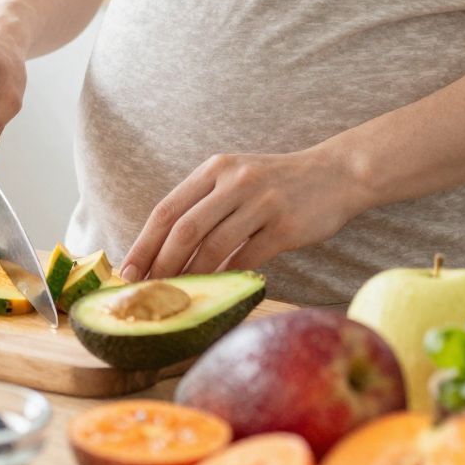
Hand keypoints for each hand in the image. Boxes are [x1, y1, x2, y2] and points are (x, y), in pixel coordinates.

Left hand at [121, 148, 363, 279]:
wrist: (337, 174)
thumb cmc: (278, 184)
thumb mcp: (237, 178)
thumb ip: (205, 205)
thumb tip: (164, 252)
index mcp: (215, 169)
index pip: (167, 209)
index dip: (144, 243)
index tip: (127, 272)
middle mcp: (235, 181)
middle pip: (184, 229)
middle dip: (160, 265)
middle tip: (146, 291)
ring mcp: (261, 202)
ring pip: (213, 246)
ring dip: (191, 275)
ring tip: (178, 295)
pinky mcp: (285, 226)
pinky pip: (247, 258)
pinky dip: (227, 277)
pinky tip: (217, 291)